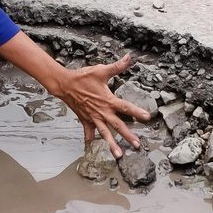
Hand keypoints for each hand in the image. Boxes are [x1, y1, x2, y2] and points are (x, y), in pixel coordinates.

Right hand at [0, 33, 151, 157]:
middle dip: (128, 136)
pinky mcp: (86, 120)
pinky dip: (90, 142)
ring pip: (104, 133)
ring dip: (111, 144)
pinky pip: (89, 133)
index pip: (126, 107)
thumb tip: (129, 58)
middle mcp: (102, 111)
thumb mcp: (101, 70)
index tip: (148, 118)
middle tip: (137, 145)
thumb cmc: (82, 77)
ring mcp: (93, 118)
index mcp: (108, 100)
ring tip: (118, 154)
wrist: (65, 84)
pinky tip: (91, 150)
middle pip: (118, 125)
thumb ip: (117, 66)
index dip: (137, 112)